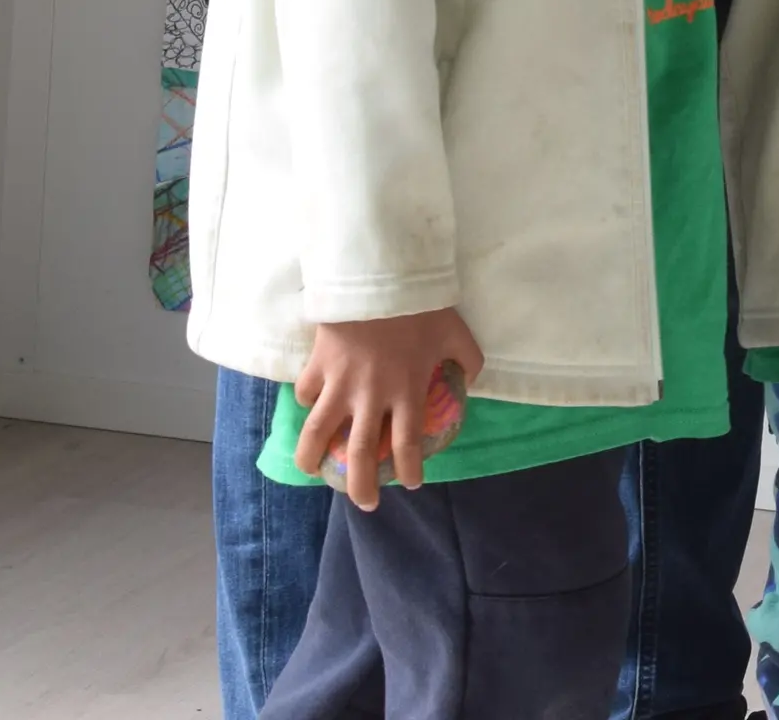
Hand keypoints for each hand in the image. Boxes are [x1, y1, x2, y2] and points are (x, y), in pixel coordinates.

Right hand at [294, 308, 481, 509]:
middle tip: (365, 502)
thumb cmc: (422, 305)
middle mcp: (371, 397)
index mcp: (406, 392)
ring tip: (311, 470)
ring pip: (317, 433)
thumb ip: (468, 360)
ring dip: (312, 457)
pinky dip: (308, 403)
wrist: (379, 276)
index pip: (406, 444)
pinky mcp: (318, 365)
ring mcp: (340, 383)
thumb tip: (471, 379)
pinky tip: (311, 408)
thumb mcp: (457, 332)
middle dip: (361, 485)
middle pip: (360, 454)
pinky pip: (306, 393)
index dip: (408, 468)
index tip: (412, 482)